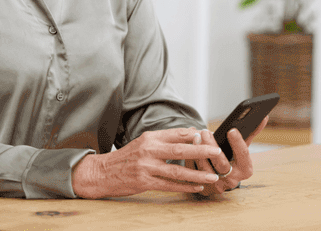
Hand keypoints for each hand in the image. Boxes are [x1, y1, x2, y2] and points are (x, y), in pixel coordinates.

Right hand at [72, 127, 224, 198]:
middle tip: (217, 152)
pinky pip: (169, 186)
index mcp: (149, 138)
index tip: (209, 136)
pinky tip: (197, 187)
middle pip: (179, 151)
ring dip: (197, 174)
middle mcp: (148, 151)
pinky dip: (185, 187)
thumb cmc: (127, 157)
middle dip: (201, 152)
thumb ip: (165, 139)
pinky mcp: (144, 182)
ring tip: (213, 176)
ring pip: (176, 172)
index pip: (175, 134)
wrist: (103, 172)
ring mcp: (146, 167)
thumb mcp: (143, 142)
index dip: (194, 135)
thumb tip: (190, 134)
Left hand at [186, 116, 268, 195]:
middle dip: (212, 146)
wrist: (221, 179)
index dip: (238, 143)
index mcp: (246, 170)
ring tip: (195, 136)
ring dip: (199, 152)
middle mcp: (233, 180)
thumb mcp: (242, 148)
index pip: (243, 156)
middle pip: (222, 164)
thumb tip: (264, 116)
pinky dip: (191, 159)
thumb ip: (252, 133)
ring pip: (205, 169)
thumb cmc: (232, 158)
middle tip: (205, 131)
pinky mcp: (204, 188)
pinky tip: (188, 147)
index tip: (231, 130)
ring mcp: (218, 186)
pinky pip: (195, 173)